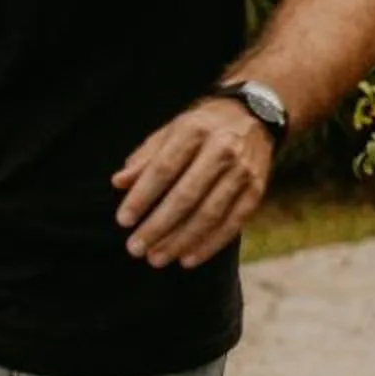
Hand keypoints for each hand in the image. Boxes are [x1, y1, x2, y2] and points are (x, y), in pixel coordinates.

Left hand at [112, 95, 274, 268]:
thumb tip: (118, 183)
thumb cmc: (200, 128)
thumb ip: (145, 158)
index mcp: (194, 131)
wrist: (252, 117)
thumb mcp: (170, 132)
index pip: (163, 169)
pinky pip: (232, 223)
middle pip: (186, 197)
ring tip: (156, 258)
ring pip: (209, 214)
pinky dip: (209, 245)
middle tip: (135, 248)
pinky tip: (187, 259)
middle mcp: (222, 150)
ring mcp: (242, 172)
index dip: (142, 197)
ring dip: (180, 241)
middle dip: (158, 227)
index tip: (123, 221)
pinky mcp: (256, 190)